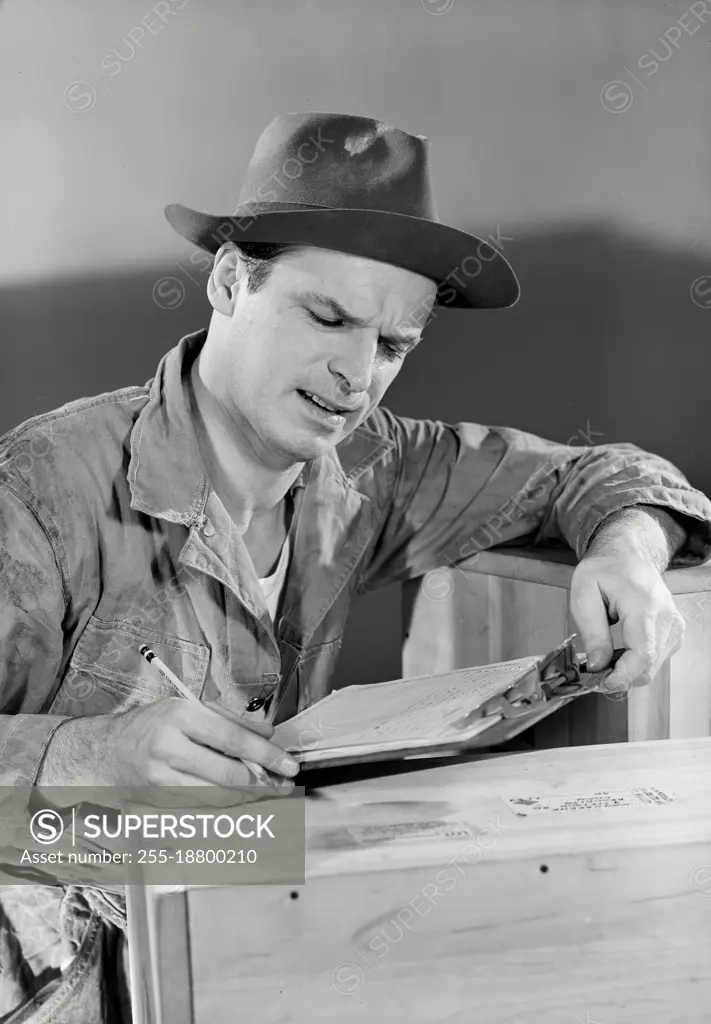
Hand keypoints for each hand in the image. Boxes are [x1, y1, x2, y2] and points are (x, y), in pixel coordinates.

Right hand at [109, 698, 298, 794]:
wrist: (105, 751)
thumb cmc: (151, 724)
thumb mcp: (190, 708)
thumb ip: (231, 720)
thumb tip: (267, 734)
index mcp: (180, 716)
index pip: (233, 739)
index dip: (266, 754)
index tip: (288, 764)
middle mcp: (168, 747)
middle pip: (227, 773)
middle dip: (262, 781)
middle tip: (283, 783)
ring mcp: (161, 778)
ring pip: (217, 795)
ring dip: (247, 796)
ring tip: (266, 790)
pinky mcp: (157, 801)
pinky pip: (201, 806)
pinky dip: (225, 804)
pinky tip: (238, 798)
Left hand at [570, 553, 683, 692]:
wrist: (627, 555)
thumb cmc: (604, 570)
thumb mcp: (584, 594)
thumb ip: (592, 632)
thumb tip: (598, 665)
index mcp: (642, 603)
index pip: (643, 652)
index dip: (624, 675)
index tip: (604, 684)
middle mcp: (666, 616)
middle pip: (649, 665)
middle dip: (621, 676)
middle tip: (596, 672)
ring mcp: (674, 624)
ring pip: (653, 667)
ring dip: (628, 670)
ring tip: (606, 655)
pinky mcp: (675, 631)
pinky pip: (657, 659)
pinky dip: (638, 663)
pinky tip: (622, 650)